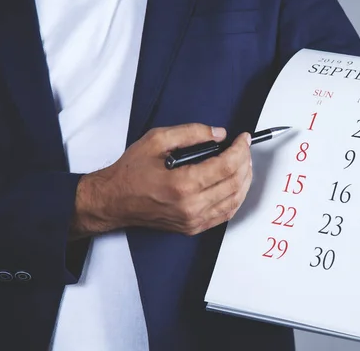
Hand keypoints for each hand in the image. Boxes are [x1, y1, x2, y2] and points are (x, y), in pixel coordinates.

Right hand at [72, 123, 252, 237]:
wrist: (114, 201)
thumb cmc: (131, 172)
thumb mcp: (156, 140)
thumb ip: (191, 132)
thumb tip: (219, 133)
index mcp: (182, 184)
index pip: (226, 166)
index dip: (240, 150)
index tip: (243, 138)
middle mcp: (191, 206)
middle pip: (235, 184)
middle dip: (245, 162)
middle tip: (244, 148)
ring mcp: (193, 220)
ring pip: (235, 201)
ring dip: (245, 180)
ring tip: (244, 163)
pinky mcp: (193, 227)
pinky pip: (225, 214)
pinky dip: (237, 197)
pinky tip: (237, 183)